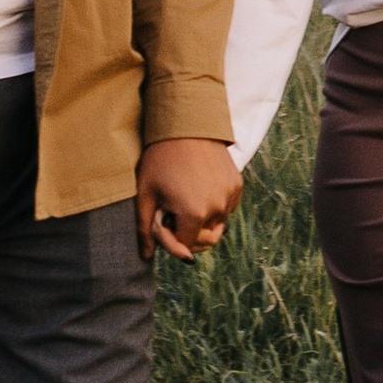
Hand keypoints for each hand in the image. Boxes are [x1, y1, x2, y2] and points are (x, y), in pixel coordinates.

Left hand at [138, 138, 243, 264]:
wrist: (186, 125)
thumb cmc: (160, 160)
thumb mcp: (146, 195)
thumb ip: (145, 230)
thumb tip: (146, 258)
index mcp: (193, 214)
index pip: (185, 246)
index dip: (170, 238)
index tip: (162, 219)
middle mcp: (217, 209)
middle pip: (205, 241)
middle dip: (189, 234)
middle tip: (174, 212)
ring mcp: (230, 196)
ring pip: (217, 225)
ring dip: (202, 221)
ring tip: (186, 197)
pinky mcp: (237, 185)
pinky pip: (226, 208)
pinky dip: (214, 206)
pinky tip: (199, 187)